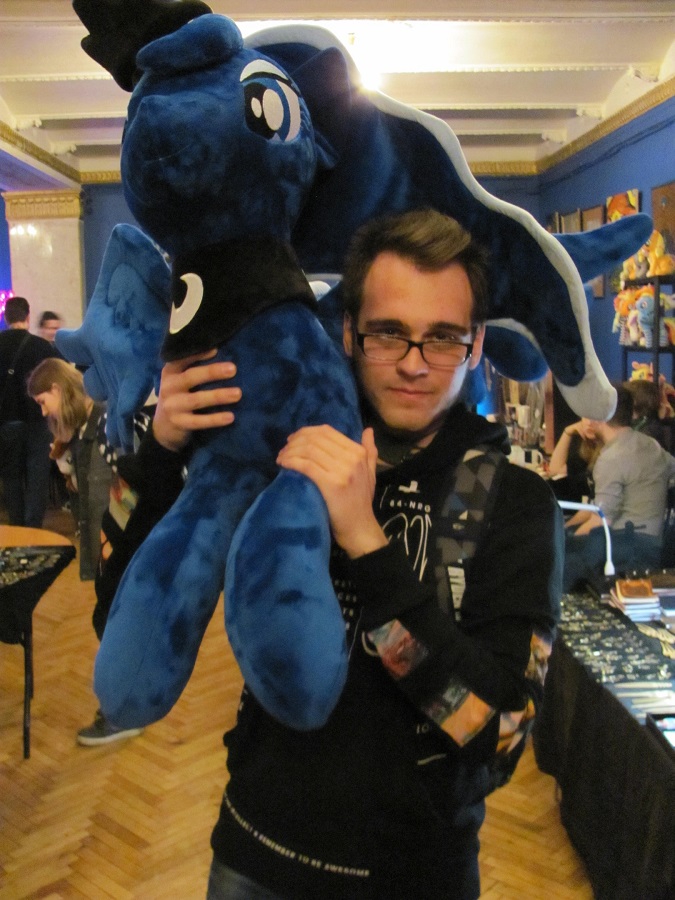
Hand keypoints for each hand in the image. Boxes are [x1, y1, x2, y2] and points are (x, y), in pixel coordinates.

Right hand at [152, 349, 240, 451]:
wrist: (163, 426)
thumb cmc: (179, 396)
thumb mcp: (180, 380)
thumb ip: (194, 368)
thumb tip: (221, 353)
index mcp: (170, 372)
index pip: (181, 359)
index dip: (197, 354)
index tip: (216, 350)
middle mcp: (169, 387)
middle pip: (191, 377)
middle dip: (212, 372)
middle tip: (233, 369)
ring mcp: (172, 406)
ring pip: (196, 399)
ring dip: (218, 396)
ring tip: (237, 393)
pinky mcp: (178, 423)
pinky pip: (198, 421)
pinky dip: (215, 419)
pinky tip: (231, 417)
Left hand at [276, 425, 387, 558]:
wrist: (359, 528)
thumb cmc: (361, 502)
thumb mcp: (370, 473)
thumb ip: (370, 451)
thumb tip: (368, 430)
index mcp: (359, 453)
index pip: (327, 431)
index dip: (306, 432)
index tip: (293, 440)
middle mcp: (352, 458)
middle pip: (316, 439)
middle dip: (295, 441)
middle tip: (284, 449)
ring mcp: (342, 471)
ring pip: (309, 450)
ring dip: (290, 451)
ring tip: (282, 458)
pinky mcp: (331, 484)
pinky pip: (306, 465)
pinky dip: (291, 461)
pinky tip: (284, 464)